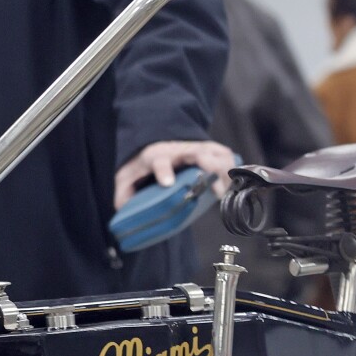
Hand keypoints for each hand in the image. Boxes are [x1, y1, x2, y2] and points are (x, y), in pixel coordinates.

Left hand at [113, 139, 237, 209]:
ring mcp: (197, 149)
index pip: (160, 160)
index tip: (167, 183)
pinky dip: (233, 168)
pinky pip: (226, 155)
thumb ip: (123, 194)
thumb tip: (123, 211)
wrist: (155, 143)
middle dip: (209, 167)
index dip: (164, 171)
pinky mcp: (209, 151)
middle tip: (214, 190)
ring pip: (217, 153)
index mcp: (156, 156)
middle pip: (198, 152)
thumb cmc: (142, 164)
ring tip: (225, 191)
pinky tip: (232, 184)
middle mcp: (179, 150)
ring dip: (225, 170)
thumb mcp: (125, 177)